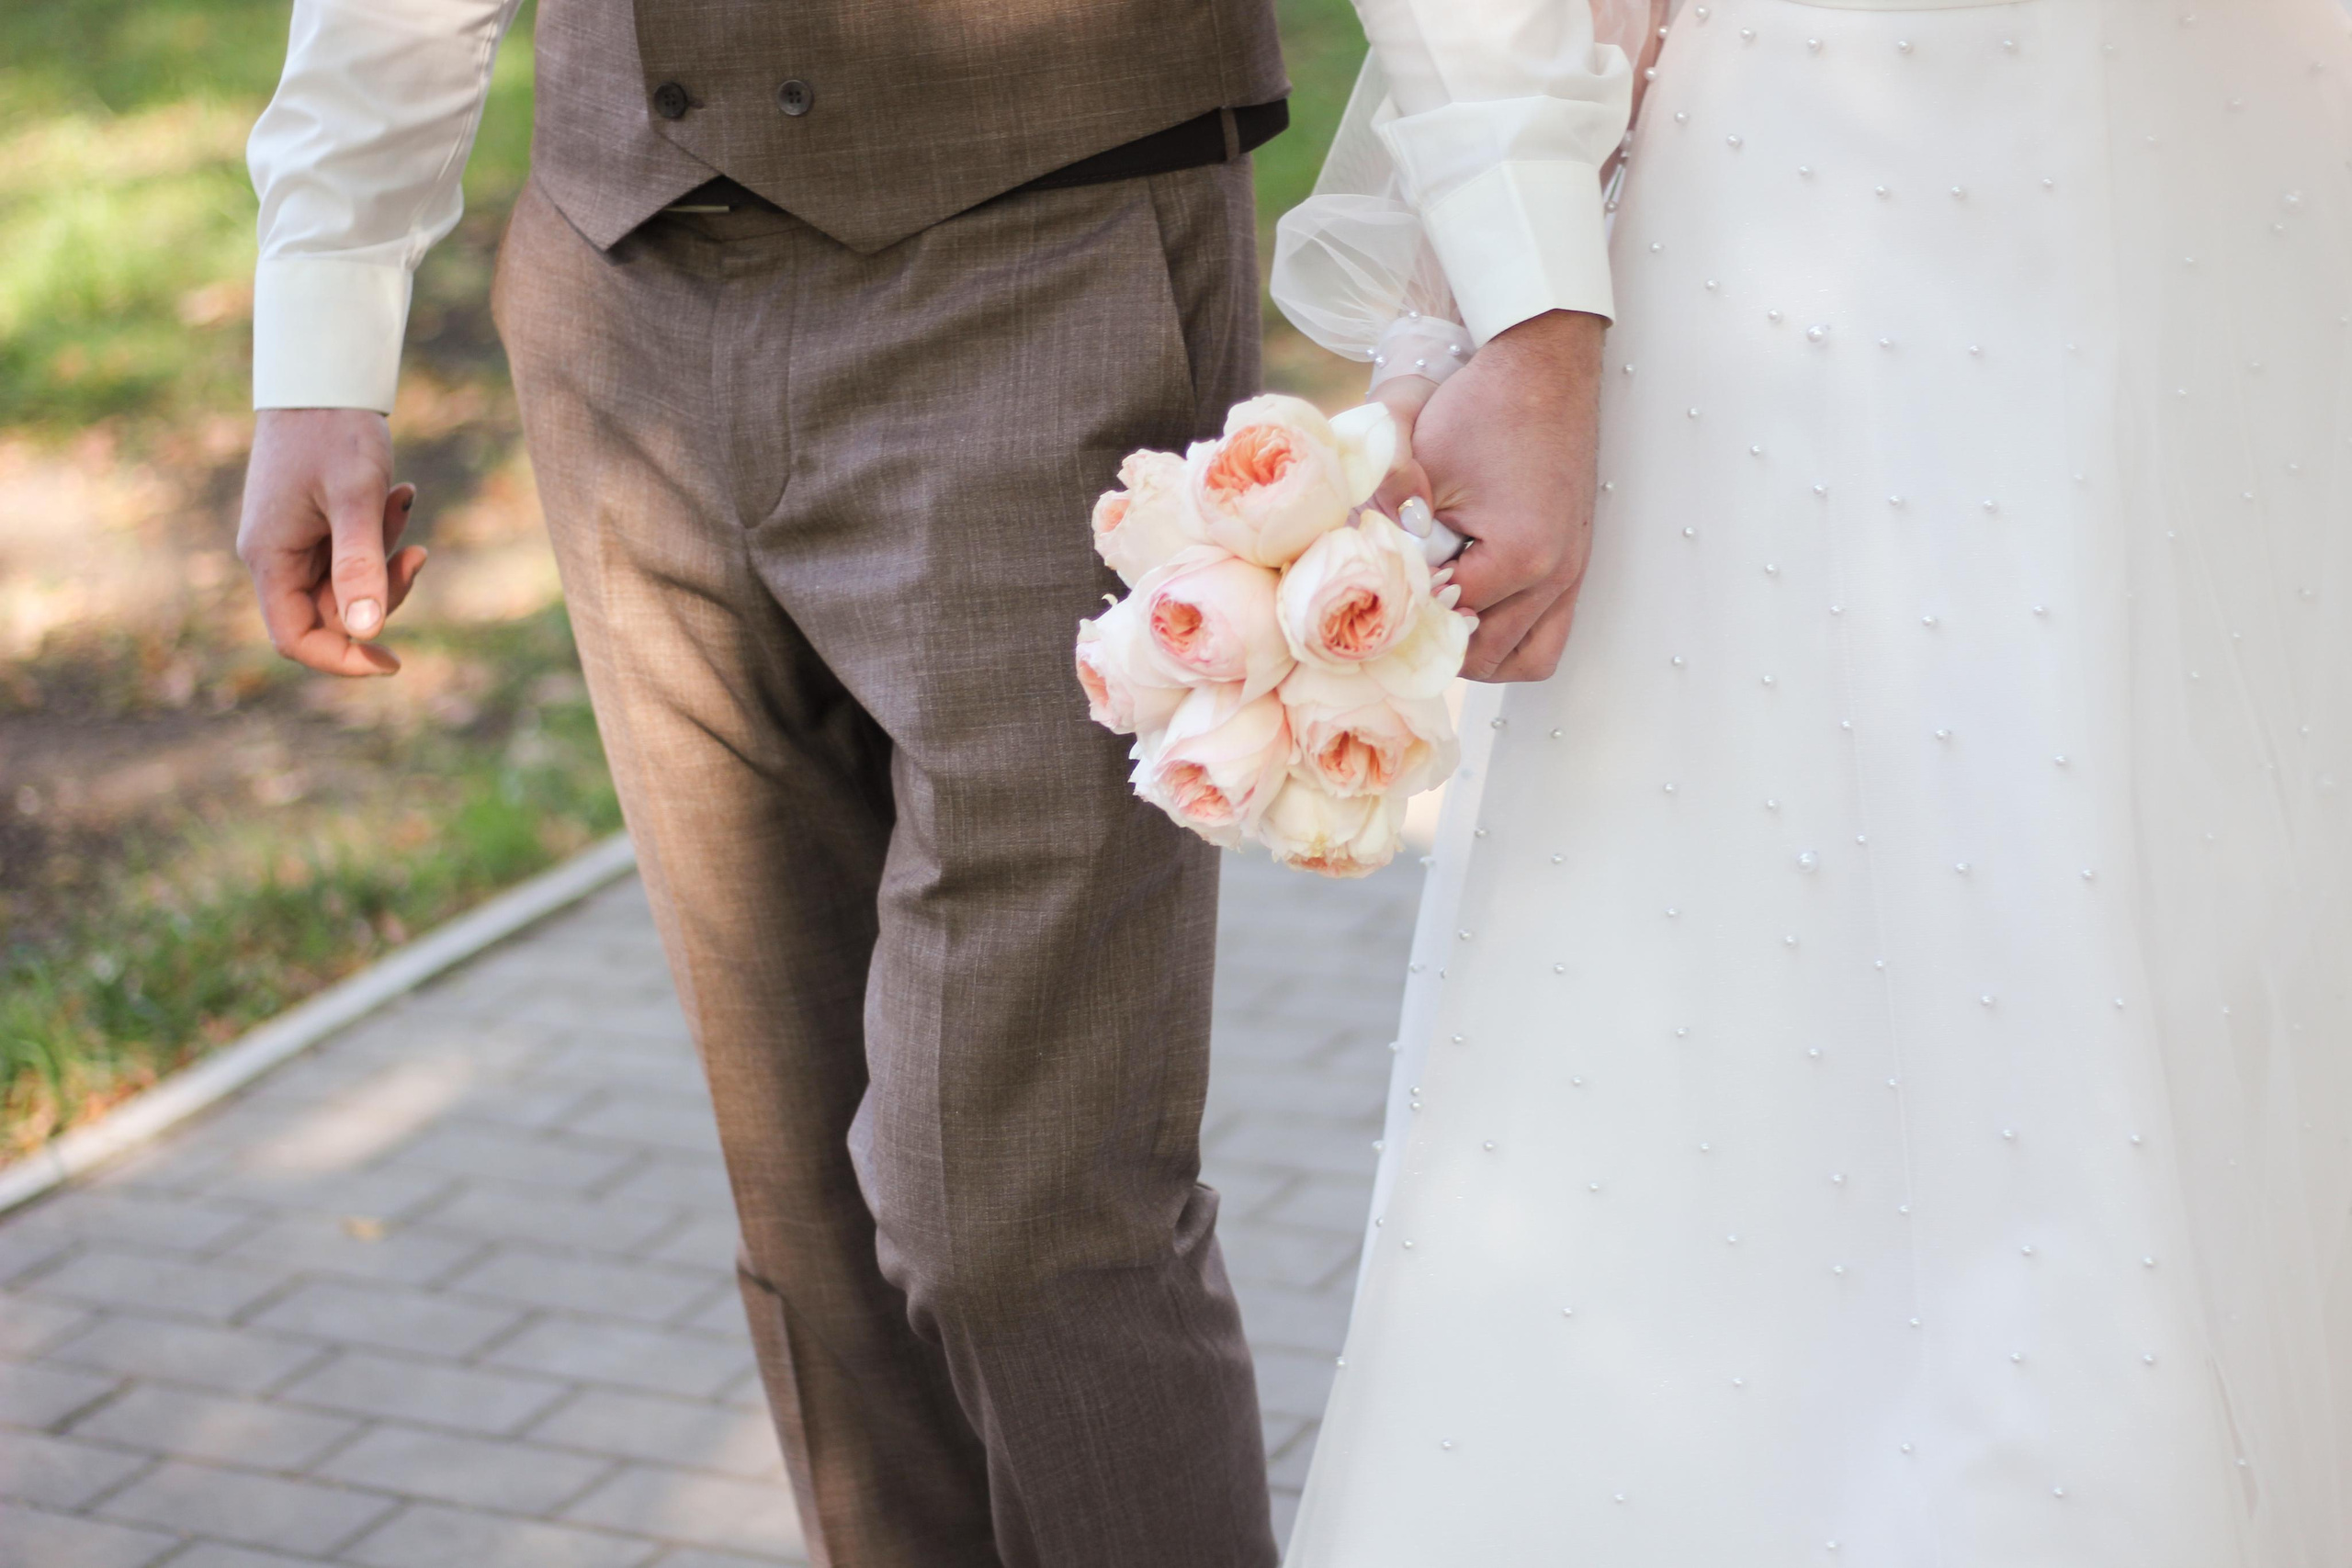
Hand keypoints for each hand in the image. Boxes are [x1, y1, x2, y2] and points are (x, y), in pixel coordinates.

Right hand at [237, 408, 427, 675]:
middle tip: (418, 554)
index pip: (295, 638)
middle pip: (332, 615)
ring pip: (350, 586)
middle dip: (382, 592)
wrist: (323, 378)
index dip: (341, 658)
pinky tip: (400, 495)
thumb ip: (360, 563)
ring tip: (403, 500)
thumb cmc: (334, 431)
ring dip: (387, 558)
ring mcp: (295, 542)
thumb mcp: (356, 497)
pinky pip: (355, 555)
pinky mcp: (316, 527)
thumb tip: (368, 631)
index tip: (392, 661)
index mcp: (269, 557)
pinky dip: (383, 536)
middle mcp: (275, 557)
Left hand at [1377, 310, 1602, 682]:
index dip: (1405, 615)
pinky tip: (1473, 606)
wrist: (1543, 367)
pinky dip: (1511, 634)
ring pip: (1527, 659)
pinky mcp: (1575, 564)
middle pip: (1488, 656)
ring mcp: (1572, 573)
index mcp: (1519, 556)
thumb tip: (1362, 571)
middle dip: (1440, 643)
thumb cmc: (1485, 407)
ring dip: (1481, 652)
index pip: (1448, 621)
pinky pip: (1548, 630)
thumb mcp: (1419, 461)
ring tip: (1441, 619)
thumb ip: (1389, 520)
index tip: (1373, 605)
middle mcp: (1555, 576)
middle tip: (1400, 618)